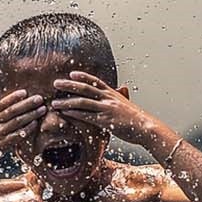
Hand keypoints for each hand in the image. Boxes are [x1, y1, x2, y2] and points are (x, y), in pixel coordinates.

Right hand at [0, 89, 47, 171]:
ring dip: (31, 115)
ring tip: (42, 109)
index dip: (14, 97)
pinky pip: (15, 136)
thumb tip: (14, 110)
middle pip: (12, 110)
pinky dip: (26, 130)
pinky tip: (34, 126)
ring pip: (16, 121)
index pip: (2, 103)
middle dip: (27, 103)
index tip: (25, 91)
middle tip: (40, 98)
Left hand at [49, 72, 164, 148]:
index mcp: (113, 93)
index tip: (72, 73)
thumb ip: (122, 96)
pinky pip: (86, 116)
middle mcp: (109, 98)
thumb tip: (122, 88)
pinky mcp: (105, 120)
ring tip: (54, 103)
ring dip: (67, 102)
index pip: (96, 81)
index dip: (83, 77)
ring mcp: (106, 108)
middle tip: (56, 83)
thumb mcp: (129, 104)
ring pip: (83, 102)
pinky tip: (65, 114)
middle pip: (85, 88)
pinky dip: (74, 114)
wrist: (147, 128)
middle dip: (69, 85)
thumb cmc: (137, 119)